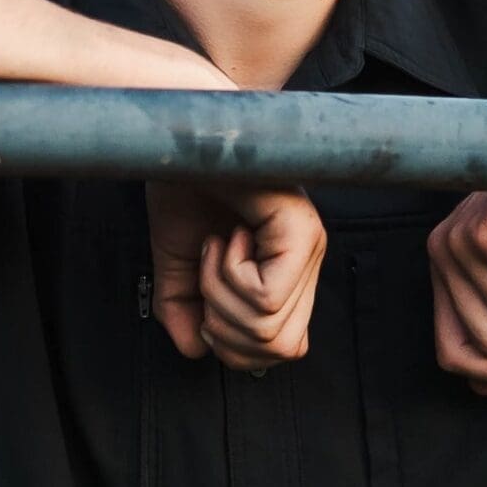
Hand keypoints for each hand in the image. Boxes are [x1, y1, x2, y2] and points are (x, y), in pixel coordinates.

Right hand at [144, 180, 326, 374]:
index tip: (205, 297)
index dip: (234, 344)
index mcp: (288, 267)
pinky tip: (225, 237)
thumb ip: (185, 307)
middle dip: (224, 329)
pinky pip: (265, 296)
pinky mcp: (300, 229)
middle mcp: (307, 258)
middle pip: (279, 349)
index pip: (282, 349)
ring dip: (221, 295)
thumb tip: (195, 350)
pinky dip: (227, 274)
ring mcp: (308, 243)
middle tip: (207, 275)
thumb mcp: (179, 260)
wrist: (177, 136)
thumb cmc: (185, 184)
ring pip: (270, 328)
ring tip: (216, 248)